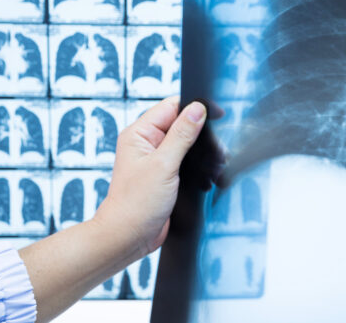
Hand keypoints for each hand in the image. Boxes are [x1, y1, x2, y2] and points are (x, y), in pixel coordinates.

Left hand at [93, 97, 206, 257]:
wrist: (128, 238)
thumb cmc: (135, 204)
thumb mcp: (163, 165)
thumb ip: (182, 135)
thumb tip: (198, 109)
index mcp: (139, 134)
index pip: (170, 107)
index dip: (193, 108)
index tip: (215, 113)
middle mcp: (146, 144)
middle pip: (180, 124)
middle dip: (201, 133)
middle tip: (217, 148)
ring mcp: (155, 160)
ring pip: (186, 144)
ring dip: (201, 152)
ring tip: (215, 163)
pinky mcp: (164, 176)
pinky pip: (185, 161)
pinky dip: (198, 166)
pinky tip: (208, 176)